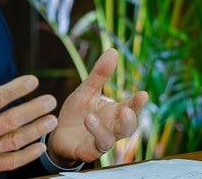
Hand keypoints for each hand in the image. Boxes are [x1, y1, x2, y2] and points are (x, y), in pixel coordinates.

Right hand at [0, 48, 58, 178]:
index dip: (17, 89)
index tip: (33, 81)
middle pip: (11, 120)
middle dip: (34, 109)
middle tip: (50, 101)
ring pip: (14, 141)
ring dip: (36, 130)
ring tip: (51, 120)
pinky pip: (10, 162)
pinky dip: (27, 156)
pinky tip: (39, 147)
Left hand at [47, 48, 148, 165]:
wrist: (58, 134)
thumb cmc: (77, 112)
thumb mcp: (86, 90)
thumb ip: (100, 74)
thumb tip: (114, 51)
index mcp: (115, 111)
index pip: (131, 107)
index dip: (138, 103)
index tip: (144, 94)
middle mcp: (112, 127)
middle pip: (128, 126)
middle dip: (131, 118)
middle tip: (128, 110)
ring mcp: (102, 140)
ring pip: (113, 138)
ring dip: (105, 128)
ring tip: (93, 116)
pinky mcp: (90, 150)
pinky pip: (97, 144)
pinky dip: (94, 133)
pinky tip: (88, 120)